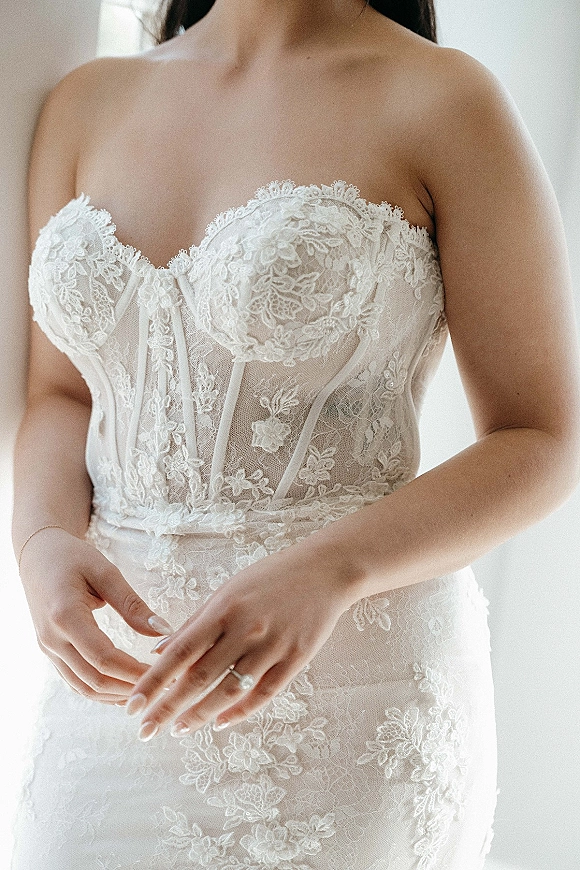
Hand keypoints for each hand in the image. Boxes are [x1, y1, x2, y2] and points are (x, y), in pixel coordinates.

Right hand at [18, 527, 173, 703]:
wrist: (37, 555)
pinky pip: (75, 680)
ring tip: (148, 692)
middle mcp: (52, 639)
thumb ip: (133, 604)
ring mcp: (48, 648)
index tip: (164, 675)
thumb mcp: (106, 572)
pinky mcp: (51, 651)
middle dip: (129, 688)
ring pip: (83, 687)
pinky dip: (101, 690)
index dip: (134, 672)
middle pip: (93, 679)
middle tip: (163, 688)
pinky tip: (124, 689)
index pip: (103, 658)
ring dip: (116, 695)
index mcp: (65, 616)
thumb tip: (163, 630)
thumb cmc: (73, 557)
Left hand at [125, 538, 356, 739]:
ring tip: (180, 729)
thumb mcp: (227, 590)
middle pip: (200, 677)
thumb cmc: (269, 577)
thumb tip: (159, 652)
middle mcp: (246, 629)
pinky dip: (240, 712)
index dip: (154, 681)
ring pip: (230, 691)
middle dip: (169, 707)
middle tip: (146, 730)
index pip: (180, 652)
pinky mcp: (296, 658)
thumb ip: (195, 622)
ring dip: (201, 714)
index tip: (132, 705)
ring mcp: (273, 646)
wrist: (324, 571)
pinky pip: (264, 694)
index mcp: (224, 609)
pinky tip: (220, 723)